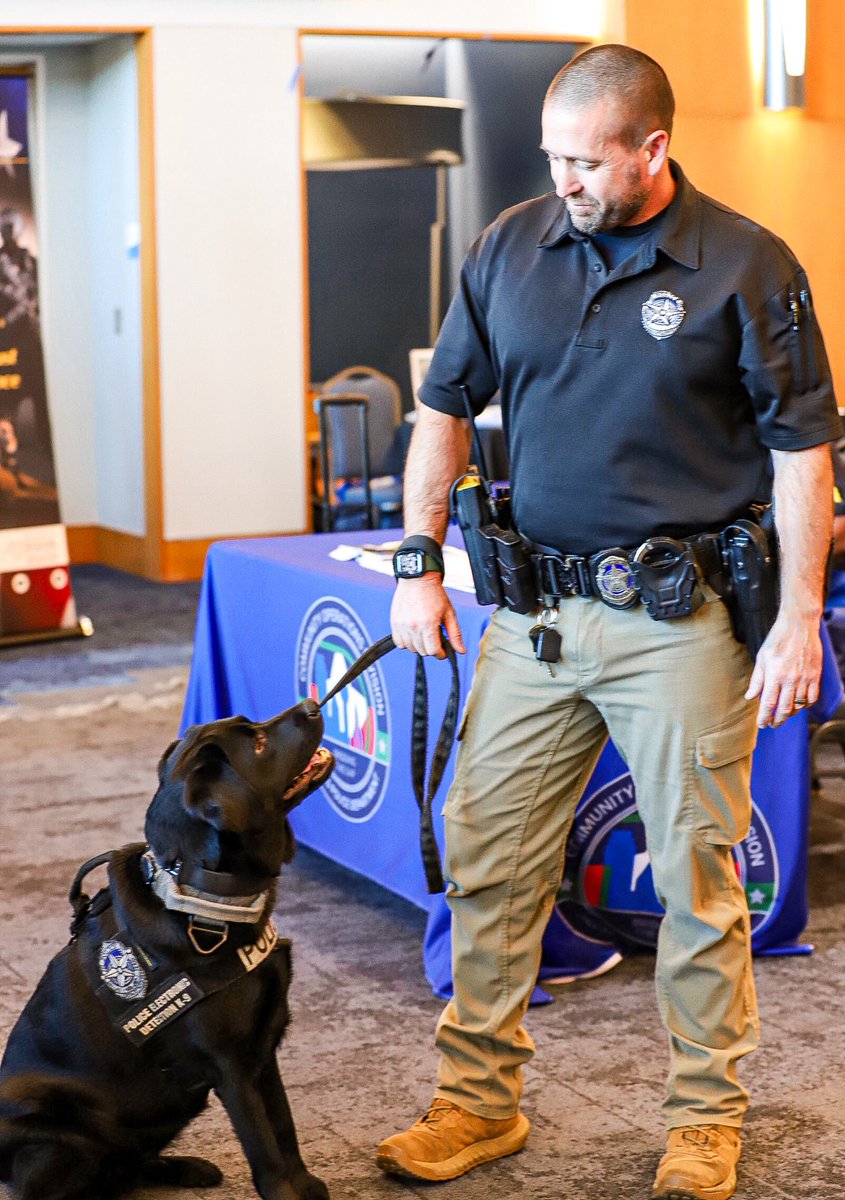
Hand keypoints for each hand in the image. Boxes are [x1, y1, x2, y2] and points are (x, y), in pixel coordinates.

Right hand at [390, 575, 465, 657]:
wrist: (418, 579)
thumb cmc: (434, 594)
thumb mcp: (449, 613)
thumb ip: (455, 634)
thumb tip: (461, 651)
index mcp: (428, 624)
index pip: (433, 651)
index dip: (440, 653)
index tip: (443, 650)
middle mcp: (413, 627)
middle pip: (422, 651)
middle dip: (431, 648)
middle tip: (435, 638)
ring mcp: (402, 625)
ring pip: (411, 648)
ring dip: (419, 645)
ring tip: (425, 634)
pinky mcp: (394, 623)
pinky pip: (399, 642)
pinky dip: (407, 642)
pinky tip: (414, 634)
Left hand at [745, 610, 821, 726]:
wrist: (799, 625)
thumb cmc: (777, 639)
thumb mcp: (761, 658)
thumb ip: (757, 680)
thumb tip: (750, 697)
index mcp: (775, 675)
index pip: (768, 704)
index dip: (764, 717)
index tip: (761, 724)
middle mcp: (791, 679)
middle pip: (784, 709)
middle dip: (777, 720)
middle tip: (772, 725)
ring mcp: (805, 679)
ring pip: (798, 706)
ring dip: (790, 715)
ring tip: (783, 716)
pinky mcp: (815, 676)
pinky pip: (812, 698)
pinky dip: (805, 706)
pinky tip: (799, 706)